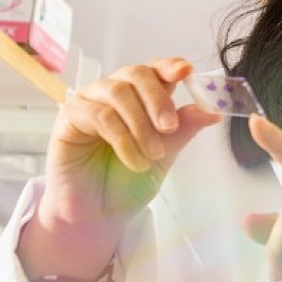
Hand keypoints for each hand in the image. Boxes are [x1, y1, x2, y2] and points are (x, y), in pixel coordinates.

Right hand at [24, 58, 220, 277]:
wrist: (100, 215)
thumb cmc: (127, 183)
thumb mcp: (165, 155)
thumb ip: (183, 129)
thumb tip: (211, 111)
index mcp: (139, 96)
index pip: (155, 70)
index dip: (170, 66)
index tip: (187, 71)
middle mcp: (112, 93)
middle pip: (136, 74)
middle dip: (157, 98)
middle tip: (169, 127)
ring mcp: (89, 102)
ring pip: (118, 93)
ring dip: (140, 125)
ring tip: (152, 155)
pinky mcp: (69, 117)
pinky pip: (99, 115)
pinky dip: (122, 139)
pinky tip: (134, 161)